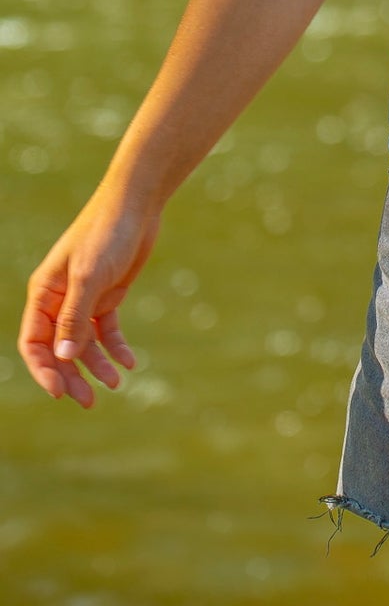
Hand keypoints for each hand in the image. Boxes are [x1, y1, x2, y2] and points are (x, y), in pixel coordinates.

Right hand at [19, 185, 159, 406]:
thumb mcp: (89, 277)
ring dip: (97, 365)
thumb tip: (64, 357)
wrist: (137, 204)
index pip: (34, 343)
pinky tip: (129, 362)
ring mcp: (85, 299)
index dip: (43, 369)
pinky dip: (116, 347)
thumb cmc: (106, 233)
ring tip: (116, 383)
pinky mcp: (109, 295)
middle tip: (88, 401)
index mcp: (44, 294)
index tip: (59, 392)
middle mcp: (60, 300)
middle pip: (59, 348)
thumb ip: (75, 317)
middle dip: (72, 376)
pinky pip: (108, 330)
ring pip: (85, 343)